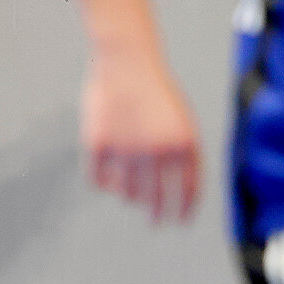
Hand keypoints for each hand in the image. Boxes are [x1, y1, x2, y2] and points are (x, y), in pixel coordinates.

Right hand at [80, 52, 199, 222]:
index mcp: (183, 143)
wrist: (127, 61)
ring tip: (132, 191)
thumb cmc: (158, 92)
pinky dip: (104, 183)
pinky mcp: (97, 144)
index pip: (186, 191)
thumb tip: (180, 197)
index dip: (183, 211)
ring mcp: (125, 147)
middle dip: (157, 214)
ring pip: (126, 193)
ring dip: (130, 196)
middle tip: (155, 222)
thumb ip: (186, 156)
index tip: (179, 222)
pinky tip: (109, 178)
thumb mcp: (184, 120)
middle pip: (155, 199)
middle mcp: (155, 149)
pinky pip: (99, 180)